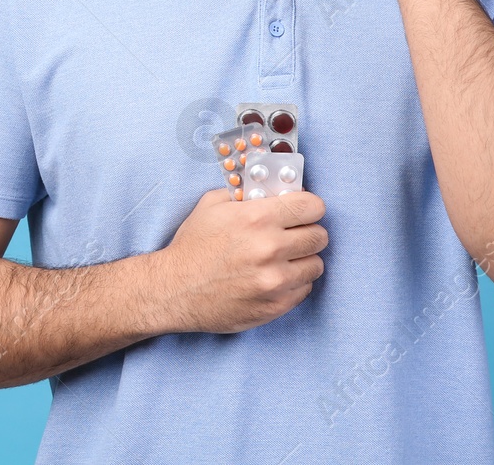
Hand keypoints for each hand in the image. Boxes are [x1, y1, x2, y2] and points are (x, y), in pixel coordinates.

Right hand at [149, 188, 327, 334]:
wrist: (174, 290)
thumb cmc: (192, 246)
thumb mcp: (212, 205)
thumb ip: (247, 193)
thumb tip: (276, 188)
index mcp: (257, 218)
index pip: (313, 206)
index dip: (309, 207)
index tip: (303, 211)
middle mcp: (270, 248)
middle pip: (319, 235)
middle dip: (307, 232)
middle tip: (293, 235)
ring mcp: (275, 280)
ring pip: (316, 264)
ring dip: (303, 260)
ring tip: (283, 259)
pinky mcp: (275, 305)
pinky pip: (305, 289)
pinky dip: (294, 283)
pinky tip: (274, 278)